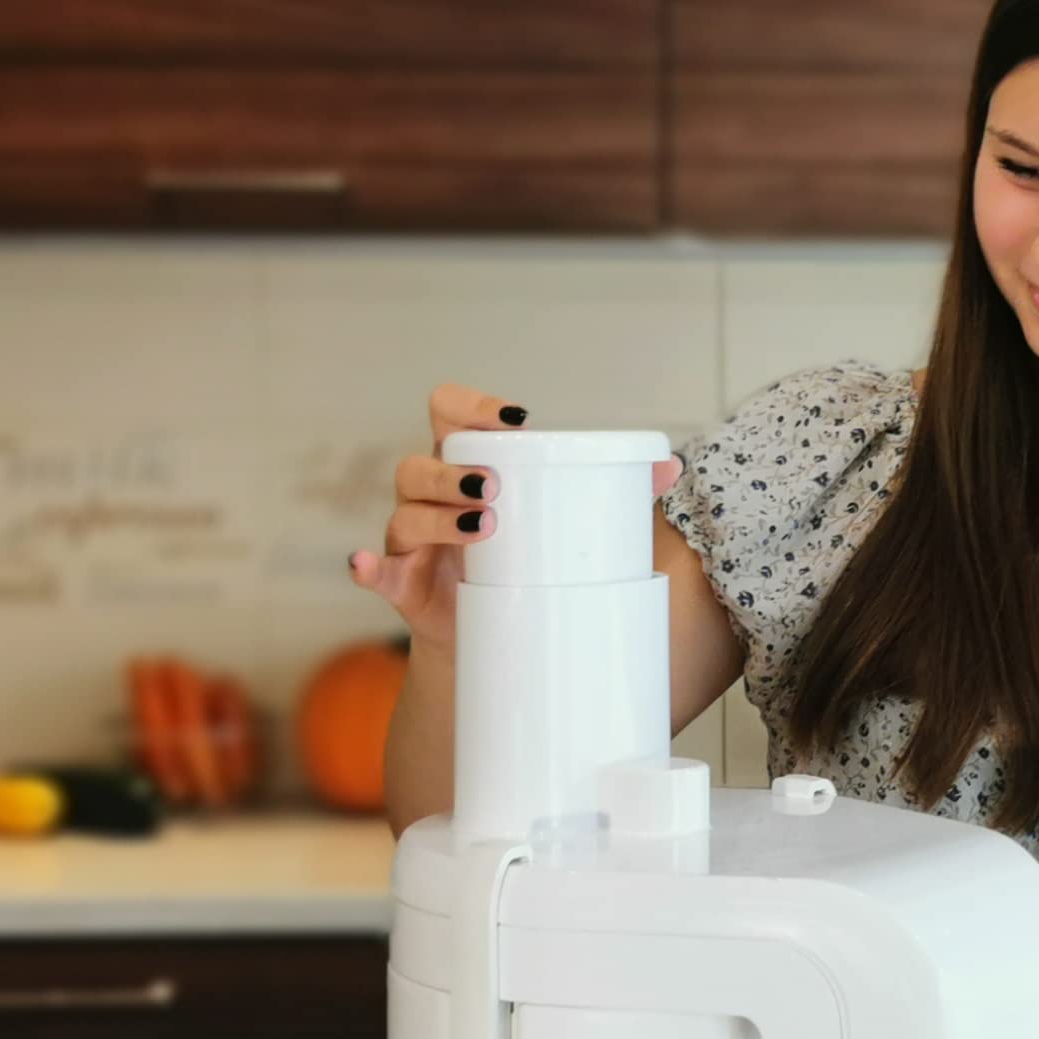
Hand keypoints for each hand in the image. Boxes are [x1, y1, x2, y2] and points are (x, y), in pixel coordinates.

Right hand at [347, 383, 683, 651]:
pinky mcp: (403, 586)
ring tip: (485, 526)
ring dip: (436, 515)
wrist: (500, 632)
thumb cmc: (530, 558)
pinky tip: (368, 566)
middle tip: (496, 487)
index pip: (449, 412)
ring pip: (404, 512)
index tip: (513, 420)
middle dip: (454, 470)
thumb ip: (615, 490)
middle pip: (419, 464)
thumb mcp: (567, 521)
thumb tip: (671, 465)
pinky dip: (367, 567)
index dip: (471, 406)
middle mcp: (431, 495)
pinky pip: (375, 572)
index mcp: (467, 464)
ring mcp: (413, 540)